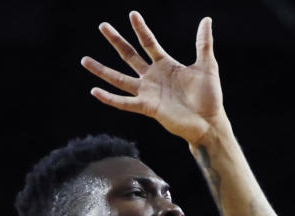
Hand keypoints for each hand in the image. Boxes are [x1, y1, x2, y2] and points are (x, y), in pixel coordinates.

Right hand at [81, 11, 223, 144]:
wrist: (209, 122)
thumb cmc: (210, 97)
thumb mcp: (207, 65)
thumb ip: (203, 43)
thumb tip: (206, 19)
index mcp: (166, 66)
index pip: (149, 43)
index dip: (141, 29)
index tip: (132, 14)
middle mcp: (153, 77)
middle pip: (129, 56)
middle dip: (116, 41)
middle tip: (102, 26)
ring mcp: (148, 92)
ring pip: (119, 79)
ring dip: (102, 70)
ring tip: (85, 60)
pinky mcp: (148, 107)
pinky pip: (125, 103)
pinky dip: (109, 98)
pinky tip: (95, 91)